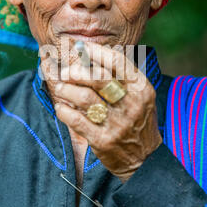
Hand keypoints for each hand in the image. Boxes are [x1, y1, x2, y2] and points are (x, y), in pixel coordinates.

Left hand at [42, 42, 161, 182]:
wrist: (145, 159)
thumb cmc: (138, 122)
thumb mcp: (140, 96)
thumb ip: (122, 77)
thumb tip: (94, 53)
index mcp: (141, 89)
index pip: (117, 62)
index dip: (95, 51)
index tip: (79, 47)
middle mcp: (131, 104)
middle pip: (98, 78)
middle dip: (77, 71)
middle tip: (66, 73)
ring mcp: (117, 123)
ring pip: (84, 98)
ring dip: (67, 90)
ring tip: (61, 88)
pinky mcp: (103, 140)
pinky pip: (76, 120)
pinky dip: (64, 110)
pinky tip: (61, 107)